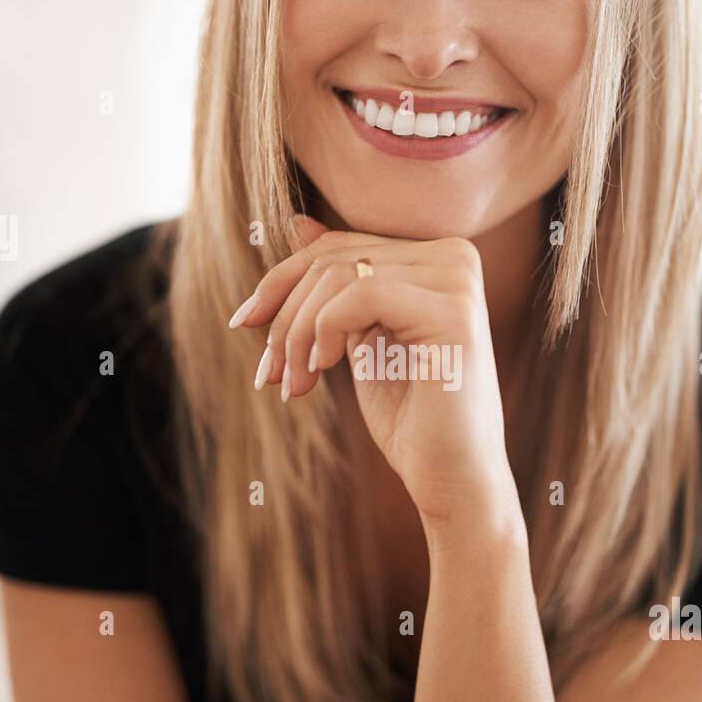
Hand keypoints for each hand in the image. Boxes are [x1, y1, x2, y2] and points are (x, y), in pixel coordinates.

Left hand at [228, 216, 519, 527]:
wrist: (452, 478)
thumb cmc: (411, 416)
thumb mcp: (360, 338)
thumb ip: (337, 283)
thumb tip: (294, 222)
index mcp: (436, 258)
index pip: (338, 246)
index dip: (282, 282)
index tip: (243, 324)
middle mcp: (454, 257)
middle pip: (334, 257)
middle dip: (285, 315)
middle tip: (269, 374)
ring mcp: (458, 280)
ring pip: (339, 275)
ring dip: (298, 333)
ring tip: (293, 383)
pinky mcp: (453, 311)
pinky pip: (363, 292)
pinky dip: (326, 330)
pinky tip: (323, 370)